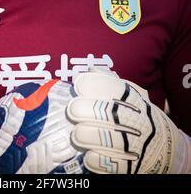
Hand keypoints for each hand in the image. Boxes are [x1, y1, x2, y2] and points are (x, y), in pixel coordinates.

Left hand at [67, 68, 190, 173]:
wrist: (163, 145)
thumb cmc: (135, 114)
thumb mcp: (128, 94)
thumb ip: (109, 81)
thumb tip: (90, 69)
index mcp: (133, 101)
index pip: (115, 89)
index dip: (95, 85)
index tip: (79, 85)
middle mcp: (135, 120)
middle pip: (109, 113)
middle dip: (86, 110)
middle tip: (72, 109)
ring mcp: (134, 143)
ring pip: (110, 139)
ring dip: (89, 135)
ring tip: (76, 134)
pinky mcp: (130, 165)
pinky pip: (113, 164)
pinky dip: (98, 160)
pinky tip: (88, 155)